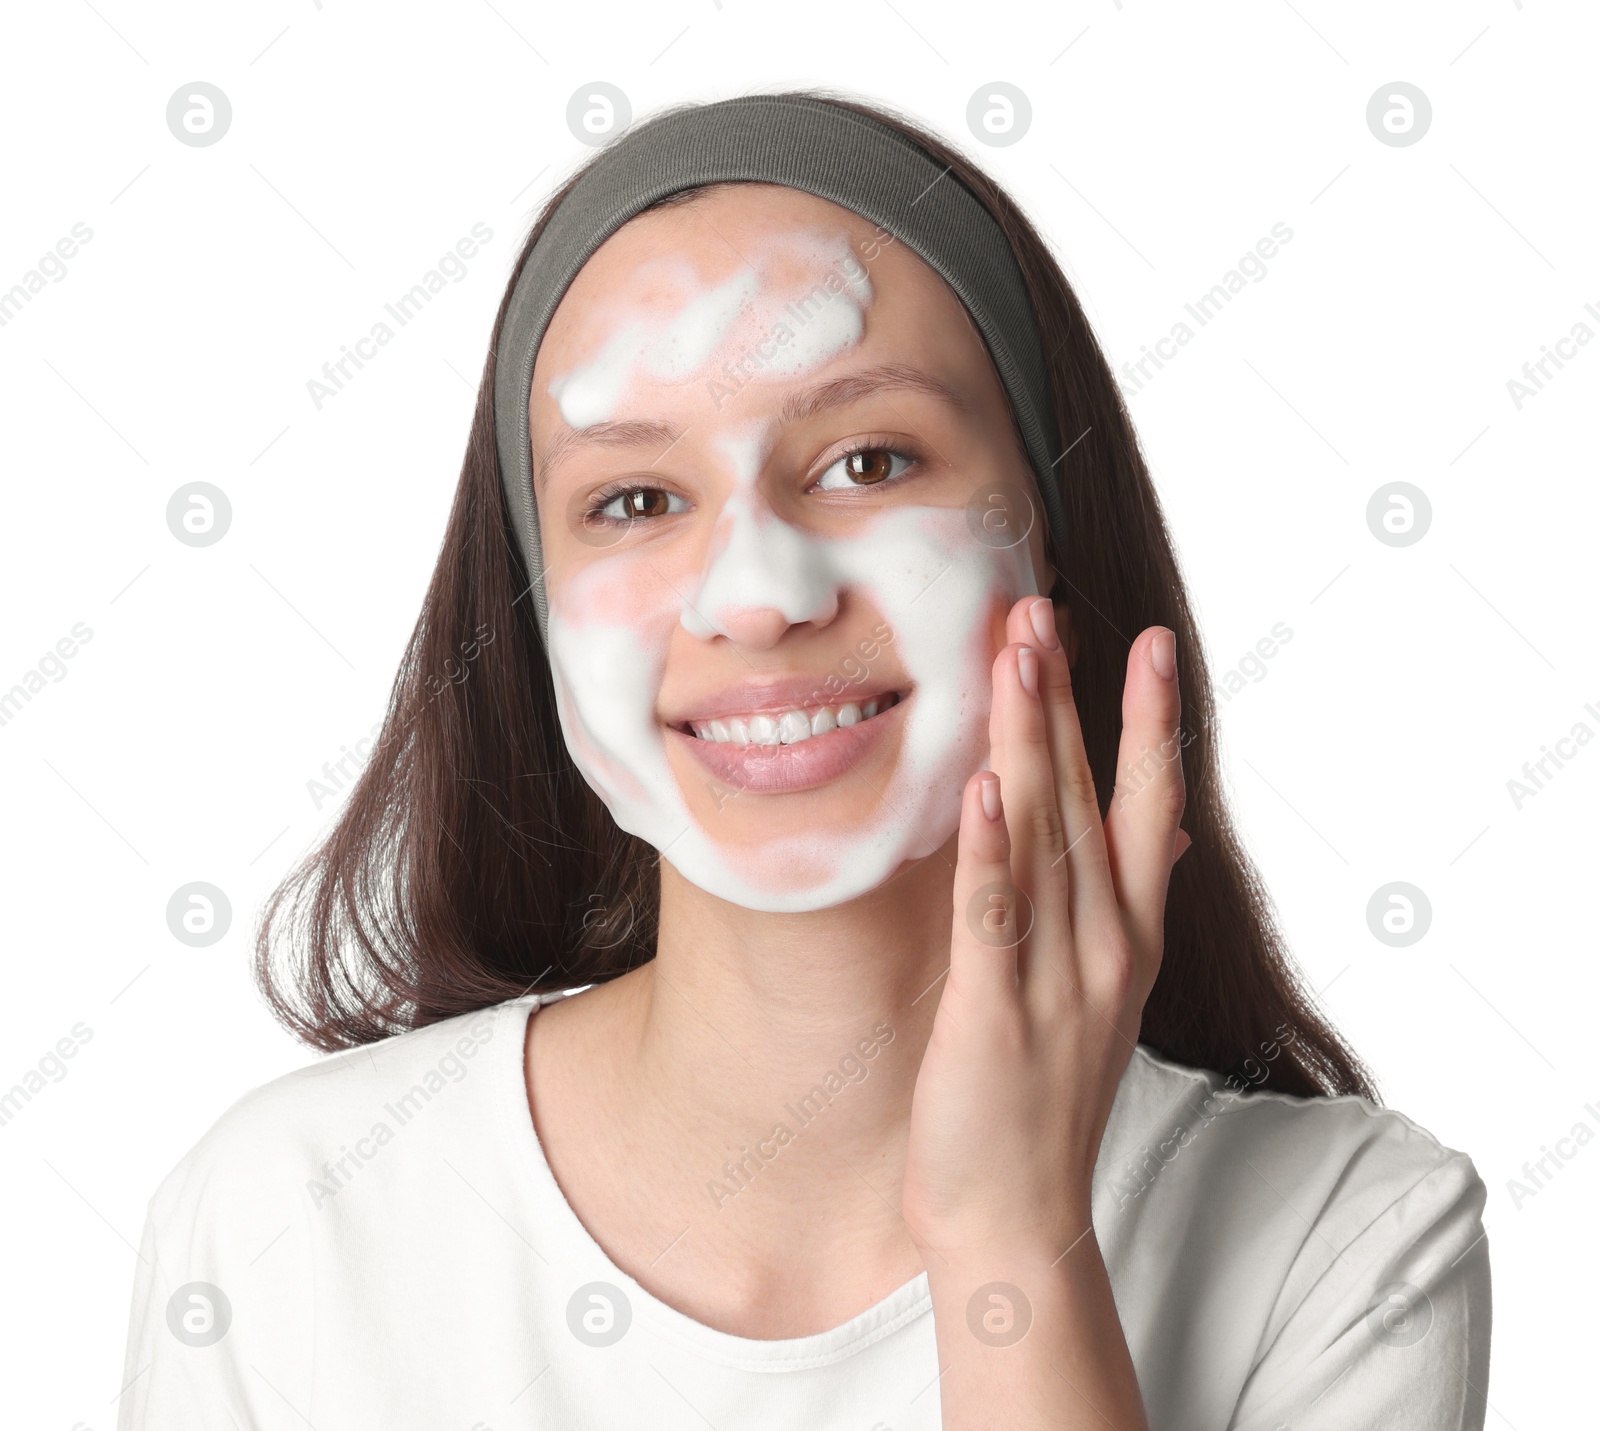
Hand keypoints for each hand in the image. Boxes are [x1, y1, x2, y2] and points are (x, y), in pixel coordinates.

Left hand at [902, 597, 1187, 1259]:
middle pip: (1090, 798)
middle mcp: (1106, 944)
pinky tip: (982, 786)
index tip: (1146, 640)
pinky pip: (995, 918)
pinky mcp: (997, 1015)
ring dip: (1031, 741)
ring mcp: (1058, 979)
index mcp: (1127, 933)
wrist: (1017, 1213)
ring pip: (1045, 837)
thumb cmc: (1041, 1093)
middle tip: (1044, 610)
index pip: (1149, 804)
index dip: (1150, 720)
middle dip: (1067, 700)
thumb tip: (1138, 827)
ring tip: (1018, 655)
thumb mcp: (1097, 989)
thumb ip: (1111, 903)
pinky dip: (989, 851)